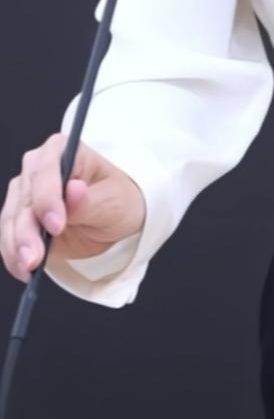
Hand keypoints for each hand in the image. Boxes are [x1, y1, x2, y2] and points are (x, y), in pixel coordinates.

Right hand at [0, 131, 145, 281]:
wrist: (112, 219)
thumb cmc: (117, 199)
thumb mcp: (113, 200)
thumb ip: (89, 200)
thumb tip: (73, 190)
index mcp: (62, 149)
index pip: (45, 171)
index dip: (47, 198)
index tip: (55, 225)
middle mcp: (37, 168)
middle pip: (24, 199)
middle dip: (27, 231)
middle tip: (35, 257)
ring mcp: (25, 194)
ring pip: (11, 220)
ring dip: (17, 246)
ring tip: (28, 267)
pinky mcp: (20, 219)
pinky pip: (9, 237)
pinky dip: (13, 254)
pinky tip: (23, 269)